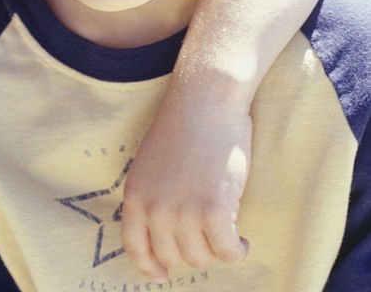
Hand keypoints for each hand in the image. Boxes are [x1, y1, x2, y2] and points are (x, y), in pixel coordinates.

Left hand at [121, 91, 250, 278]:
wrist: (205, 102)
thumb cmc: (184, 127)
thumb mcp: (152, 165)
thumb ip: (154, 198)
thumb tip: (167, 235)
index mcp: (135, 196)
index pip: (136, 247)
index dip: (150, 267)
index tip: (162, 274)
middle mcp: (154, 209)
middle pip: (174, 257)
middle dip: (194, 251)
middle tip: (210, 236)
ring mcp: (182, 213)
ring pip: (202, 258)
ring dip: (218, 250)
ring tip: (228, 232)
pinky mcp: (213, 212)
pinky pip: (228, 252)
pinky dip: (237, 250)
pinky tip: (241, 239)